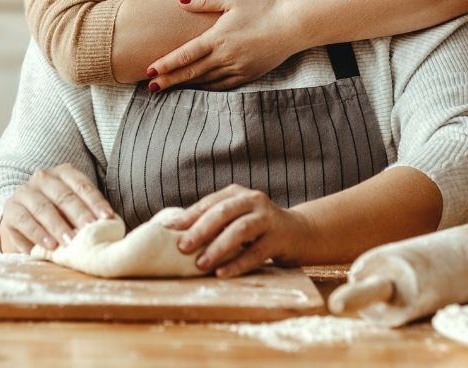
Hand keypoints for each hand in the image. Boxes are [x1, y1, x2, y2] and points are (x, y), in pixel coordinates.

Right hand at [0, 164, 115, 253]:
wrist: (24, 223)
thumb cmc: (58, 217)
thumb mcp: (73, 212)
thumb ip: (88, 215)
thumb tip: (113, 227)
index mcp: (64, 174)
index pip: (82, 185)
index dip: (96, 201)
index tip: (108, 218)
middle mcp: (43, 178)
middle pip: (64, 195)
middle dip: (79, 214)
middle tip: (90, 230)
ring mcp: (25, 192)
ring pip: (44, 207)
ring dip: (58, 226)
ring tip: (71, 241)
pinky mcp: (11, 209)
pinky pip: (25, 220)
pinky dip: (38, 234)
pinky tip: (50, 245)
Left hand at [145, 0, 295, 90]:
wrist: (294, 26)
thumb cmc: (264, 7)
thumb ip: (205, 0)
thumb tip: (181, 1)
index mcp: (218, 39)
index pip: (185, 55)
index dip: (166, 65)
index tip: (150, 72)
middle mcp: (225, 57)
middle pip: (191, 73)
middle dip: (170, 81)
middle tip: (151, 88)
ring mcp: (238, 68)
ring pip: (206, 81)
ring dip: (186, 86)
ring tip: (169, 88)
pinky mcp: (249, 75)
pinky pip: (223, 86)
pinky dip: (207, 88)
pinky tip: (199, 87)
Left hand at [166, 185, 312, 277]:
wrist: (301, 233)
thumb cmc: (258, 228)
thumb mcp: (237, 218)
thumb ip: (214, 222)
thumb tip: (175, 234)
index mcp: (237, 194)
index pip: (209, 203)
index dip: (187, 216)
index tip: (167, 230)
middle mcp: (253, 201)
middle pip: (223, 212)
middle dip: (200, 230)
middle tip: (182, 247)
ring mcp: (268, 218)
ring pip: (240, 230)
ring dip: (218, 247)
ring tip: (200, 264)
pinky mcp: (280, 238)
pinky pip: (256, 252)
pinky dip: (238, 264)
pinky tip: (222, 274)